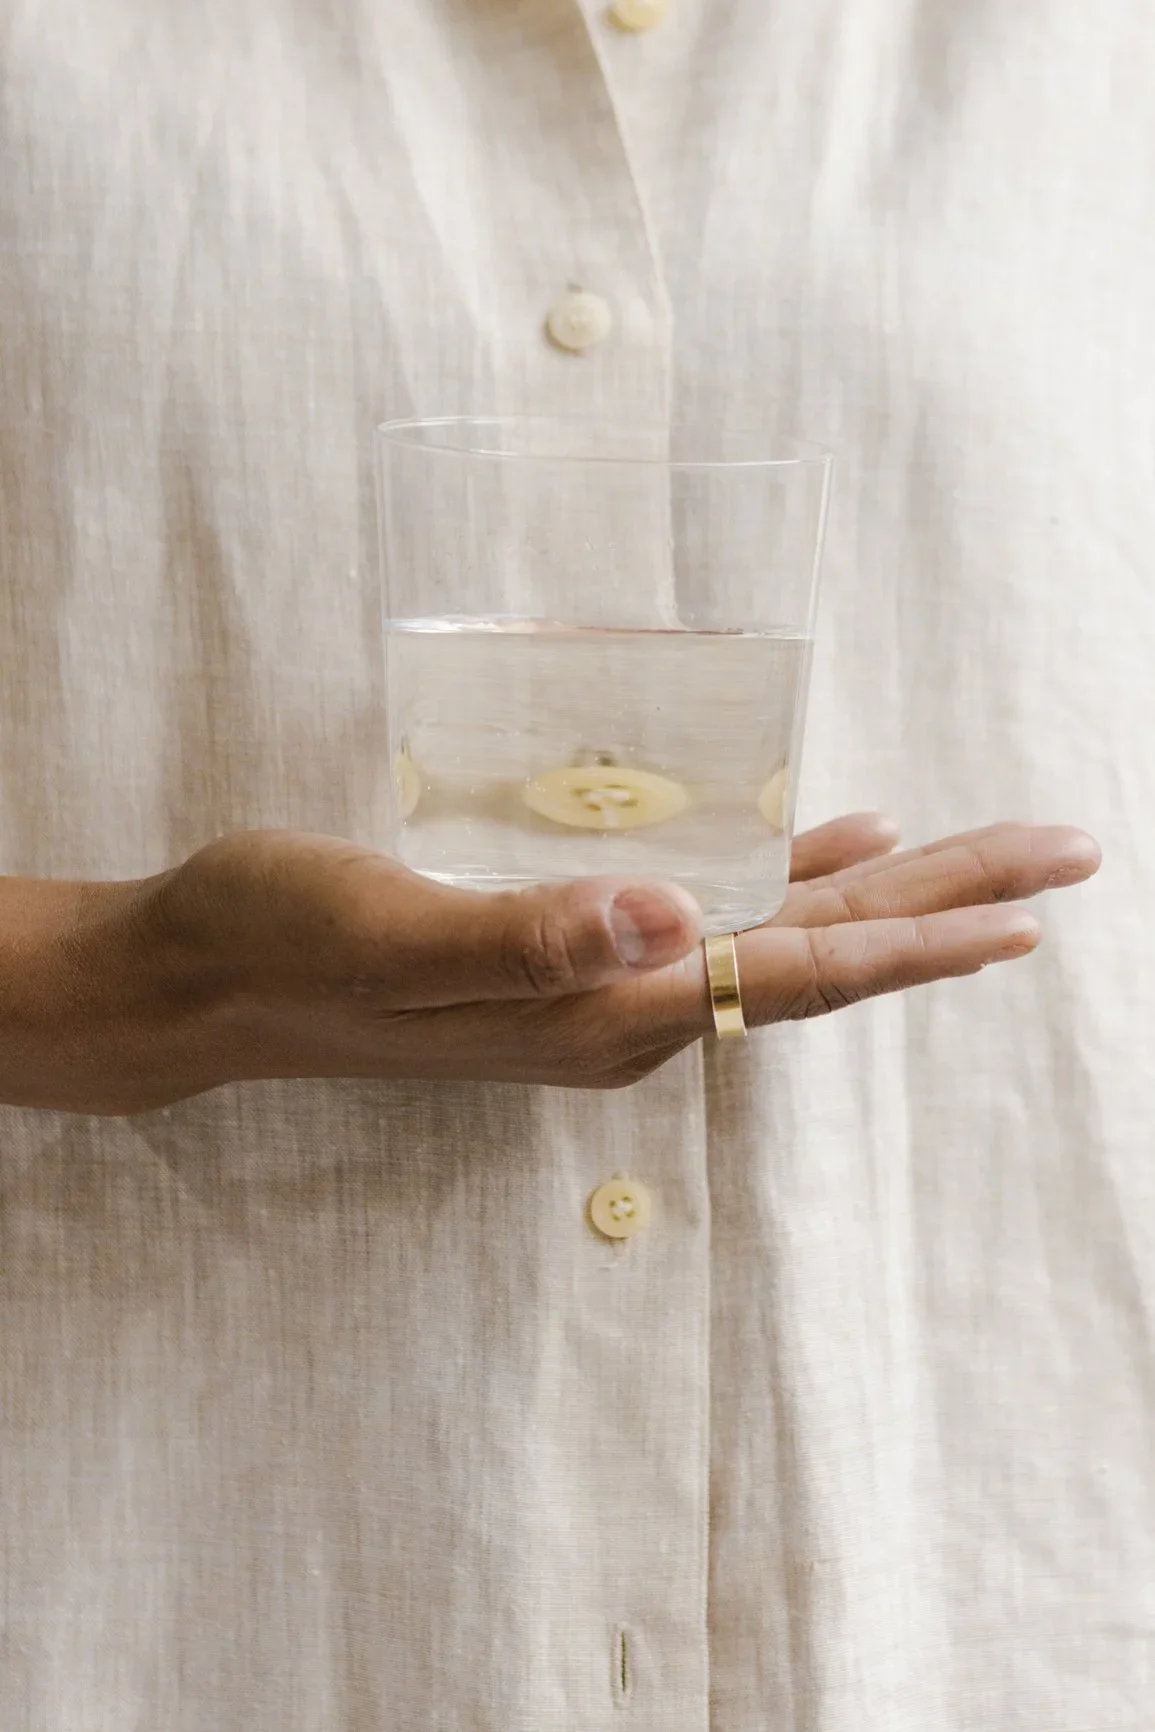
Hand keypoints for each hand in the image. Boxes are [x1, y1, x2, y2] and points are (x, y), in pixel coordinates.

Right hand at [105, 814, 1094, 1105]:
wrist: (207, 979)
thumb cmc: (283, 939)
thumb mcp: (391, 930)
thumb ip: (531, 937)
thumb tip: (678, 920)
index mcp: (599, 1012)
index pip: (793, 972)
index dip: (915, 936)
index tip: (1031, 905)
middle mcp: (620, 1013)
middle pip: (815, 956)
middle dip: (944, 907)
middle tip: (1064, 854)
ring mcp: (597, 992)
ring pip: (777, 939)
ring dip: (885, 901)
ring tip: (981, 861)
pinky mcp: (565, 961)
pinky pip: (715, 927)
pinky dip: (787, 886)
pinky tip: (827, 850)